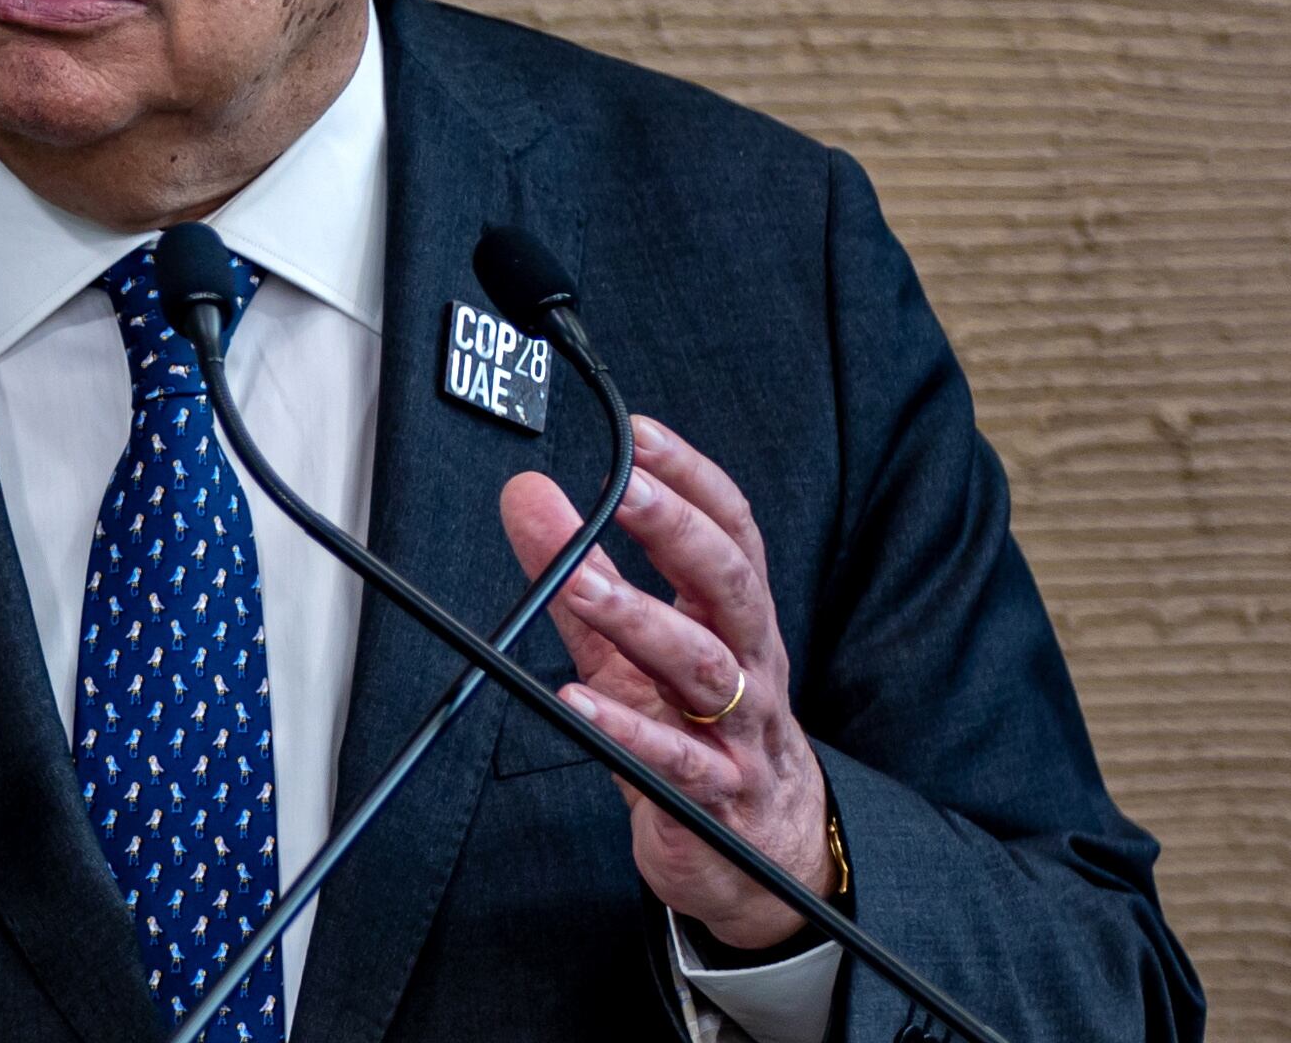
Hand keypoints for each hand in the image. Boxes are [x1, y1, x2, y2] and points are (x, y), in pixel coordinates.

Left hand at [499, 415, 833, 951]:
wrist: (761, 855)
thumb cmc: (699, 732)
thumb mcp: (635, 647)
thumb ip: (582, 572)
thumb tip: (529, 494)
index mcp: (733, 618)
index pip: (730, 531)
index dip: (691, 478)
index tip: (641, 434)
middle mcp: (748, 663)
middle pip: (729, 583)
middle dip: (678, 529)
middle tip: (624, 488)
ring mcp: (738, 730)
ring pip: (702, 665)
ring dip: (642, 620)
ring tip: (583, 586)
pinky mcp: (714, 797)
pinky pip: (674, 760)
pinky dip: (626, 729)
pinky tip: (576, 700)